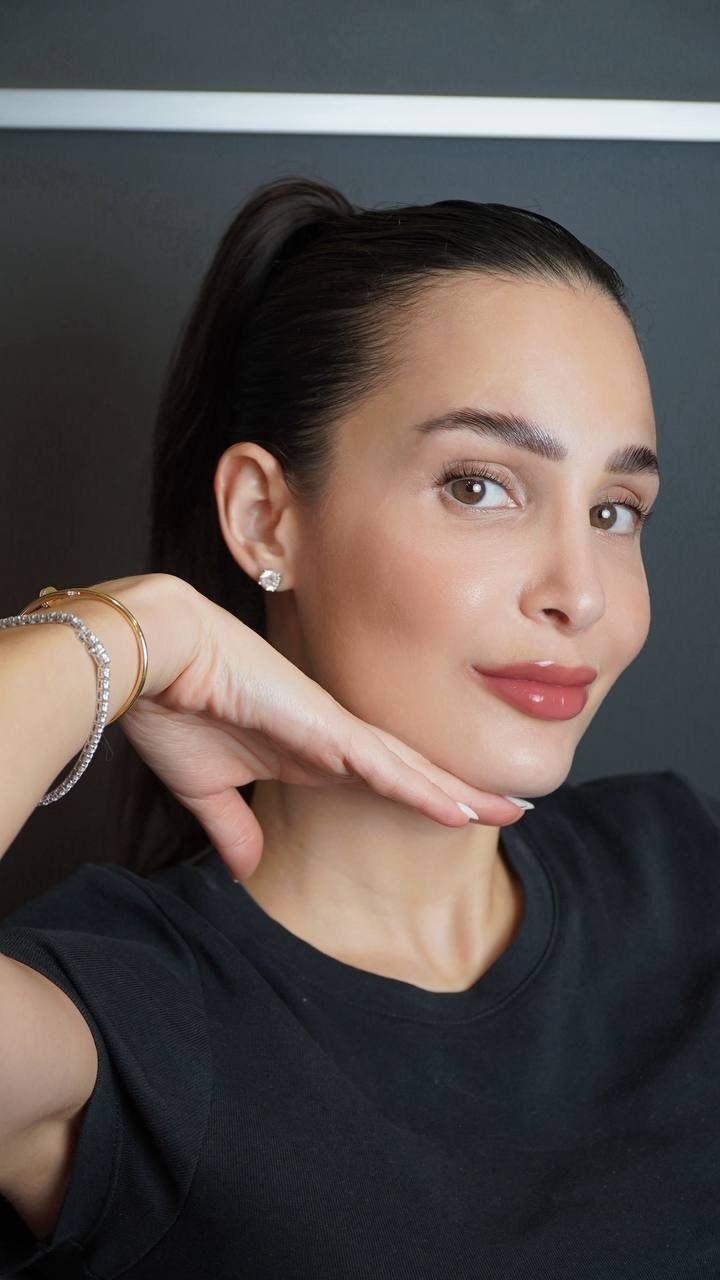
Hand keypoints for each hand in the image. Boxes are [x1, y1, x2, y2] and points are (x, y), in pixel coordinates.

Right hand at [103, 573, 528, 880]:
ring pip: (409, 768)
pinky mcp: (320, 724)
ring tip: (509, 812)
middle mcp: (330, 739)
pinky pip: (380, 763)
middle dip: (462, 793)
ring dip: (458, 792)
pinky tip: (458, 808)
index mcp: (307, 752)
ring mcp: (330, 729)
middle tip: (515, 812)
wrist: (153, 656)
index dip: (421, 798)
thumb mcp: (206, 789)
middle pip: (410, 773)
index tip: (461, 816)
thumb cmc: (174, 707)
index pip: (379, 782)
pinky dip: (420, 787)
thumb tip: (246, 870)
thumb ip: (232, 827)